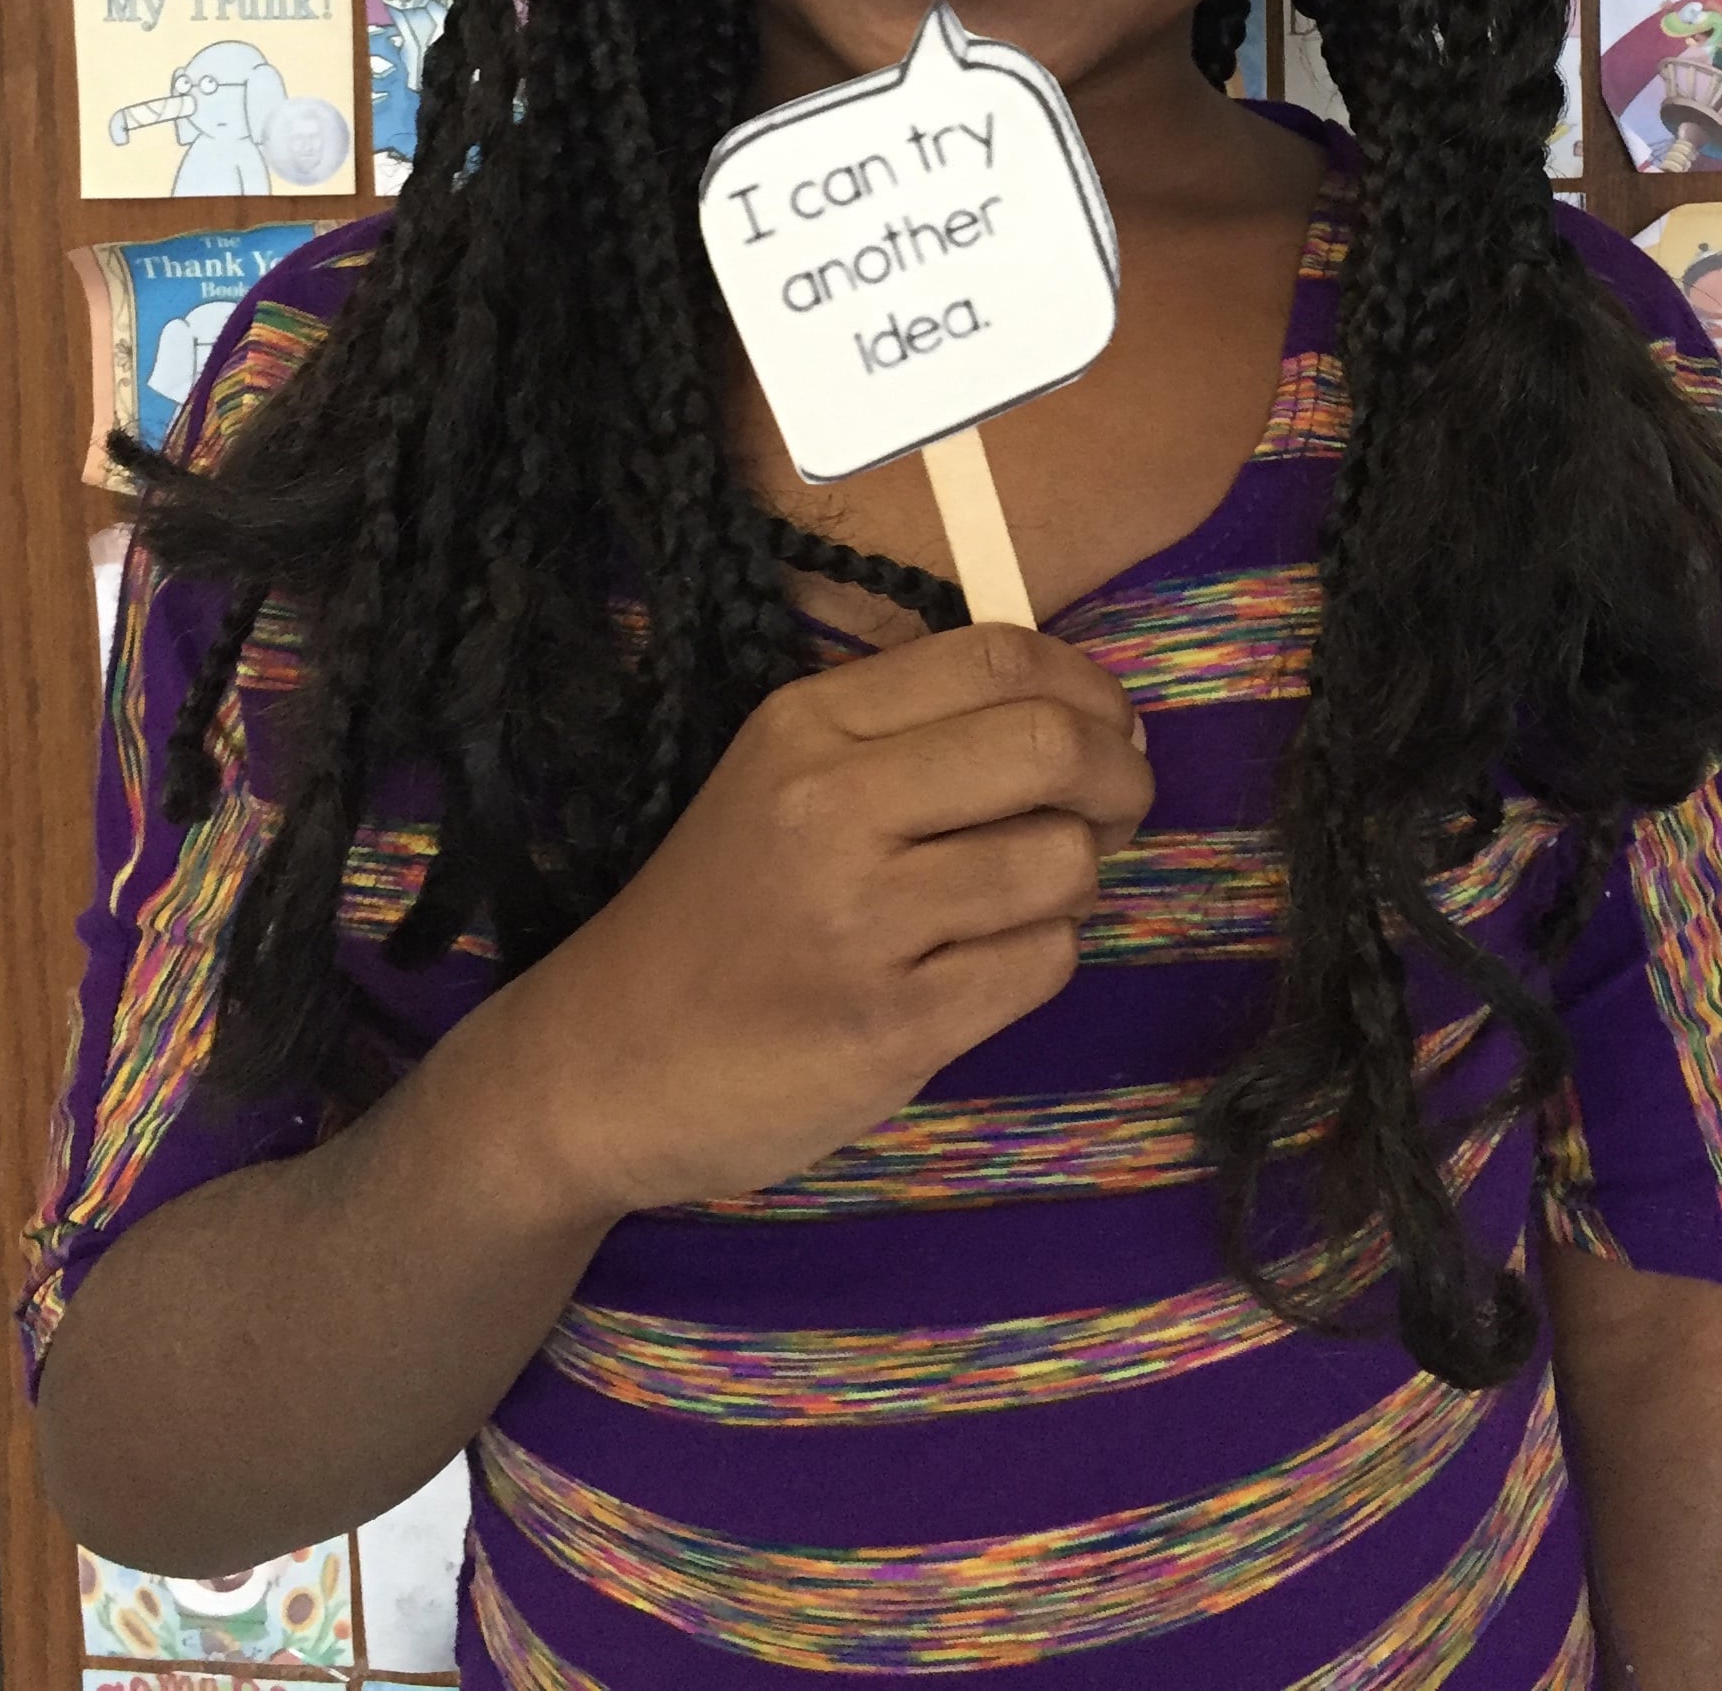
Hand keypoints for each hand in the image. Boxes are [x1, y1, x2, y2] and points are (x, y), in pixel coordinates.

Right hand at [494, 625, 1152, 1224]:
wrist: (600, 1065)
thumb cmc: (716, 914)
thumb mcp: (781, 780)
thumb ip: (907, 735)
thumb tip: (1087, 717)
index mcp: (807, 725)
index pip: (1000, 656)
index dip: (1092, 687)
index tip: (1110, 729)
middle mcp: (832, 805)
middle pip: (1051, 745)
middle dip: (1121, 778)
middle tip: (1118, 811)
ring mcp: (861, 921)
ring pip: (1062, 861)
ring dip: (1081, 880)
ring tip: (1034, 898)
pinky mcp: (890, 1027)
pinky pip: (1042, 964)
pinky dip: (1045, 959)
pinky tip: (991, 965)